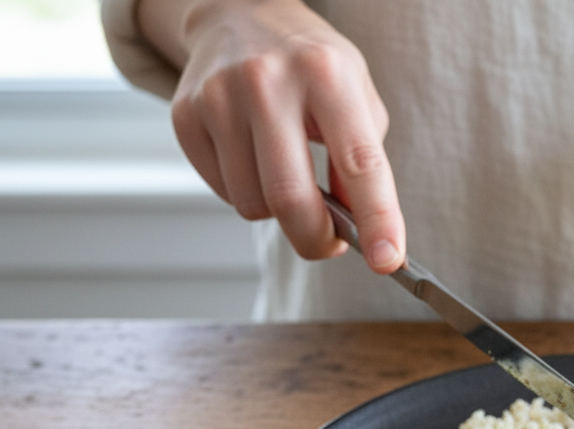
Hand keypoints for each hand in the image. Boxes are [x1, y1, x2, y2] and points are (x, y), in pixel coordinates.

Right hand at [139, 0, 404, 271]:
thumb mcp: (357, 98)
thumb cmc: (311, 66)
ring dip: (279, 211)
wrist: (240, 14)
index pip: (360, 164)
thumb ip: (364, 163)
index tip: (387, 260)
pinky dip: (247, 192)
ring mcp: (219, 98)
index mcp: (326, 74)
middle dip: (316, 239)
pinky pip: (224, 192)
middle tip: (330, 241)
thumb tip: (355, 226)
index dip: (377, 219)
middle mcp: (267, 82)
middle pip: (291, 199)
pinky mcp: (185, 115)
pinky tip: (255, 159)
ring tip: (289, 175)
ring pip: (253, 205)